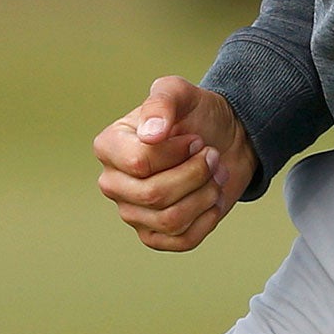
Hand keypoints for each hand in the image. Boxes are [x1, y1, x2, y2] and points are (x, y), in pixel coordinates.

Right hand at [93, 76, 256, 250]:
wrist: (224, 140)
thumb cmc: (196, 114)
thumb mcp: (180, 92)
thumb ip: (161, 102)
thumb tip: (149, 135)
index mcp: (109, 146)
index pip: (139, 163)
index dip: (177, 153)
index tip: (195, 138)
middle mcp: (113, 182)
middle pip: (154, 194)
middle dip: (195, 174)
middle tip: (211, 155)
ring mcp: (132, 213)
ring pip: (171, 219)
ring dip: (205, 195)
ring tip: (214, 175)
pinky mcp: (154, 235)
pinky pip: (182, 240)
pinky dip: (207, 219)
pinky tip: (212, 197)